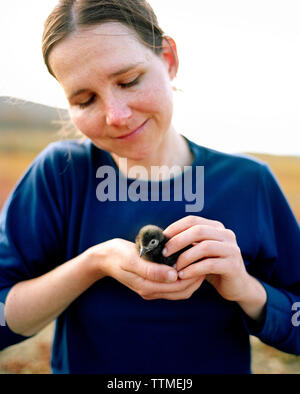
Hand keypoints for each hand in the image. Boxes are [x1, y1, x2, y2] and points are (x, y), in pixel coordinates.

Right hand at [88, 238, 204, 300]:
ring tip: (199, 263)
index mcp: (146, 285)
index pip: (178, 287)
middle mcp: (150, 291)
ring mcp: (151, 290)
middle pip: (182, 291)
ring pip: (179, 292)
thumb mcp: (131, 258)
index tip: (200, 260)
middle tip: (204, 260)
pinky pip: (173, 288)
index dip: (192, 276)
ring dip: (191, 280)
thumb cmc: (118, 254)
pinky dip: (183, 280)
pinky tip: (187, 265)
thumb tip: (173, 276)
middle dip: (195, 279)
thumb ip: (151, 269)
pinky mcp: (151, 285)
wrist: (104, 258)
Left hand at [163, 215, 250, 302]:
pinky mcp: (233, 266)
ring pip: (205, 247)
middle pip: (198, 230)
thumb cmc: (212, 267)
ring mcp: (232, 249)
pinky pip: (210, 264)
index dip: (175, 228)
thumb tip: (161, 239)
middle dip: (178, 241)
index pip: (193, 220)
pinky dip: (193, 269)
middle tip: (164, 253)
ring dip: (185, 257)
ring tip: (173, 267)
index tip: (161, 239)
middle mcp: (226, 234)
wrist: (236, 286)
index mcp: (217, 227)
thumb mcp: (199, 252)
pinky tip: (182, 275)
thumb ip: (187, 243)